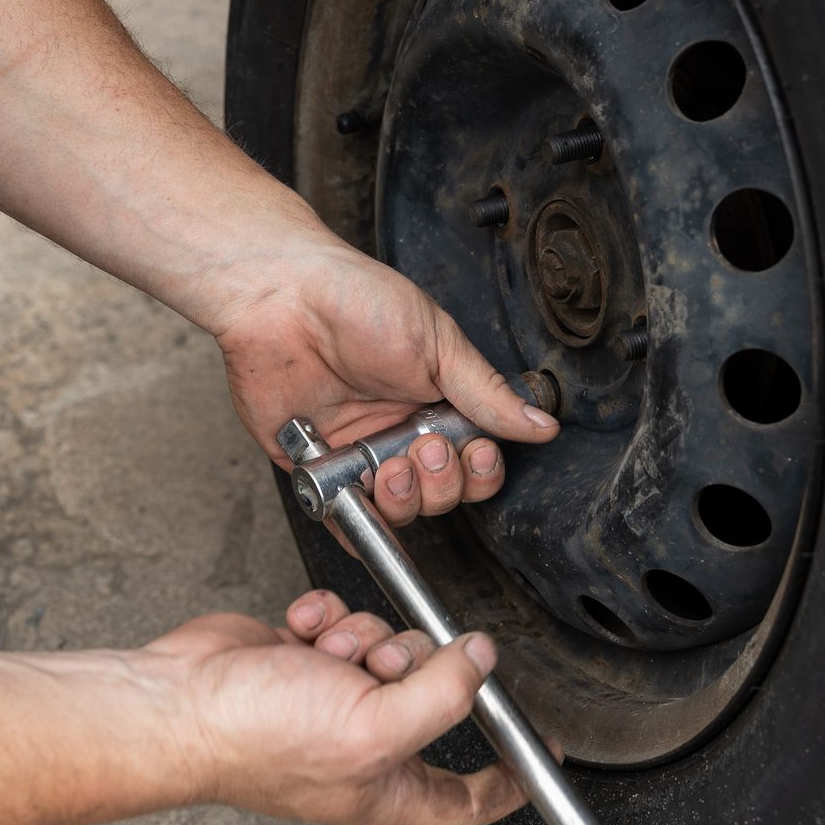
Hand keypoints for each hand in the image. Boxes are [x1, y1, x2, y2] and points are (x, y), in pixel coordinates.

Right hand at [147, 592, 524, 824]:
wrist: (178, 701)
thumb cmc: (255, 738)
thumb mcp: (372, 727)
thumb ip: (440, 696)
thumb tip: (481, 661)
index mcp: (385, 787)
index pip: (468, 797)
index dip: (510, 776)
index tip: (544, 747)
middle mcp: (361, 744)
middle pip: (429, 692)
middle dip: (409, 661)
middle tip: (377, 665)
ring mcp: (328, 698)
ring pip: (385, 643)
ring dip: (358, 635)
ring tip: (322, 653)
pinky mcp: (300, 658)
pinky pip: (341, 620)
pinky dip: (322, 618)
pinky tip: (297, 632)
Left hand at [208, 236, 558, 524]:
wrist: (283, 297)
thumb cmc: (356, 300)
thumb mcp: (437, 343)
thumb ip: (487, 394)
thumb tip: (541, 424)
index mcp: (434, 404)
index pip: (472, 461)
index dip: (479, 471)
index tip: (476, 452)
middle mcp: (398, 433)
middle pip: (440, 494)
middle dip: (441, 483)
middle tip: (426, 449)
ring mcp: (357, 453)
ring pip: (397, 510)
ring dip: (404, 499)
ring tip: (389, 465)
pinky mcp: (315, 468)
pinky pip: (341, 518)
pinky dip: (357, 527)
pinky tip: (364, 504)